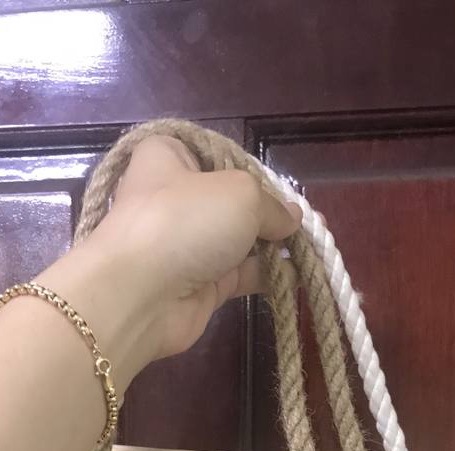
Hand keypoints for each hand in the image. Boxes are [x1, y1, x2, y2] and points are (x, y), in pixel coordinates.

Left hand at [81, 135, 301, 360]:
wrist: (140, 295)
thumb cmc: (184, 221)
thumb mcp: (241, 193)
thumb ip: (272, 205)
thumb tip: (292, 218)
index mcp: (168, 157)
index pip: (214, 153)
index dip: (249, 167)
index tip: (279, 183)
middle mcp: (175, 199)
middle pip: (232, 200)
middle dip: (269, 211)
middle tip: (307, 221)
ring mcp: (186, 245)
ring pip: (238, 239)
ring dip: (273, 244)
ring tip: (314, 246)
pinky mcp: (198, 284)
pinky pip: (241, 273)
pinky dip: (268, 273)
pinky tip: (299, 272)